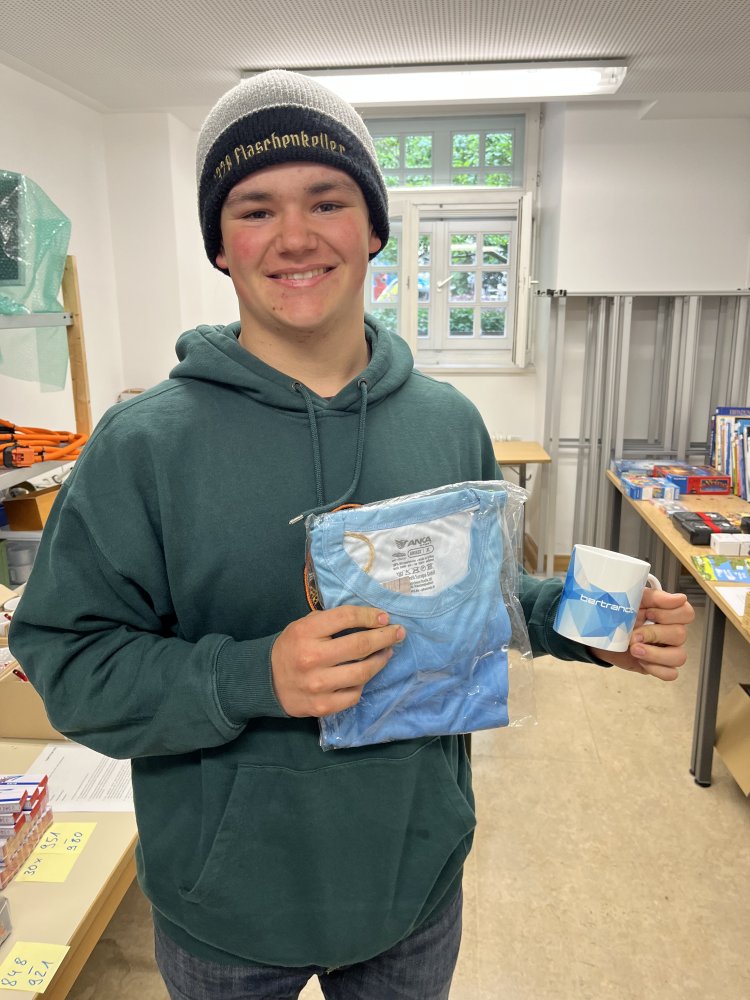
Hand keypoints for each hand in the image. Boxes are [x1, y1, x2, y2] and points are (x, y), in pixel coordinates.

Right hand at [271, 606, 404, 716]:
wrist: (266, 681)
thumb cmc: (291, 648)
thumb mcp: (304, 626)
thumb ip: (332, 621)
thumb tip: (372, 619)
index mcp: (305, 632)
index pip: (346, 617)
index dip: (369, 615)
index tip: (384, 617)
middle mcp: (311, 658)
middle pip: (360, 645)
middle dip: (385, 637)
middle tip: (398, 633)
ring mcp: (317, 685)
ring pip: (362, 672)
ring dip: (381, 660)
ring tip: (387, 652)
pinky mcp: (322, 706)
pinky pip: (354, 694)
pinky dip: (363, 683)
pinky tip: (365, 674)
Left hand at [590, 589, 694, 680]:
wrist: (602, 633)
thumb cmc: (620, 614)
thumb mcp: (633, 600)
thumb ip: (655, 597)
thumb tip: (679, 598)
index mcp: (669, 613)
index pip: (687, 613)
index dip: (668, 614)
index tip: (648, 613)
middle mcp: (673, 632)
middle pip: (681, 635)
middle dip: (654, 634)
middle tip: (634, 635)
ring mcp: (668, 650)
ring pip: (679, 656)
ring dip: (655, 654)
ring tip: (634, 650)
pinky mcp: (660, 666)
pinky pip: (671, 673)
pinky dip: (655, 669)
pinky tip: (640, 661)